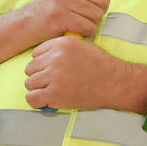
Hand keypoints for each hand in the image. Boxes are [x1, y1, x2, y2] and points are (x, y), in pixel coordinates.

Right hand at [24, 0, 130, 40]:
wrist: (29, 23)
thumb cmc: (57, 8)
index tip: (87, 3)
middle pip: (103, 1)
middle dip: (97, 13)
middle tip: (80, 15)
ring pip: (97, 15)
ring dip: (90, 24)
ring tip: (76, 22)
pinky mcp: (58, 16)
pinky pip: (88, 27)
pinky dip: (85, 32)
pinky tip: (74, 30)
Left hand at [24, 37, 146, 111]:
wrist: (116, 82)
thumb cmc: (102, 66)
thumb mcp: (83, 46)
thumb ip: (62, 48)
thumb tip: (43, 58)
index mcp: (62, 44)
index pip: (36, 53)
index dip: (43, 63)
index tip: (53, 69)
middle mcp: (56, 58)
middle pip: (30, 68)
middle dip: (40, 75)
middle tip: (54, 81)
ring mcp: (55, 76)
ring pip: (29, 83)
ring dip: (39, 88)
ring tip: (53, 90)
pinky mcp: (55, 93)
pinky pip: (32, 98)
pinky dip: (37, 101)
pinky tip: (47, 100)